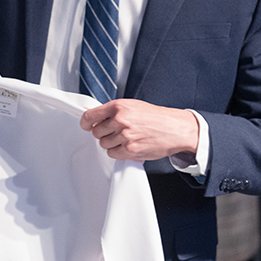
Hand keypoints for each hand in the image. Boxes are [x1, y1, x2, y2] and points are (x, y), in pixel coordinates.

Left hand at [79, 99, 198, 161]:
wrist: (174, 128)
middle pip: (96, 131)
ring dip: (111, 142)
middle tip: (115, 131)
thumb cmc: (156, 117)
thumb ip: (112, 111)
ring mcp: (124, 136)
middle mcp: (120, 120)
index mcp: (119, 106)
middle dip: (103, 132)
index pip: (90, 116)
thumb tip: (93, 115)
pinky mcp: (129, 150)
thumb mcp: (132, 106)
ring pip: (104, 143)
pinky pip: (112, 153)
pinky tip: (127, 145)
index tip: (86, 125)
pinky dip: (117, 152)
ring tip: (124, 138)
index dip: (85, 122)